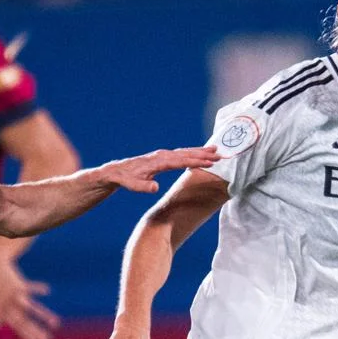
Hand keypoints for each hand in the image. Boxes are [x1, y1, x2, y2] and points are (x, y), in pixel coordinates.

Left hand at [0, 252, 60, 338]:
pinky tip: (47, 290)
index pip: (17, 328)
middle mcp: (9, 307)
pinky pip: (29, 287)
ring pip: (30, 308)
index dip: (27, 337)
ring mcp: (13, 296)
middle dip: (36, 332)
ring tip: (55, 323)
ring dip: (43, 315)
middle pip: (24, 322)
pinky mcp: (17, 284)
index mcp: (4, 313)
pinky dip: (37, 288)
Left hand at [98, 146, 219, 193]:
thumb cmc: (124, 178)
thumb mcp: (131, 185)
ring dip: (200, 151)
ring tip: (216, 150)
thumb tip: (155, 188)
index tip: (210, 162)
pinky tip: (200, 154)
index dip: (196, 162)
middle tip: (221, 154)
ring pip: (185, 152)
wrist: (116, 171)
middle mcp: (161, 156)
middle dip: (204, 154)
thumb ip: (142, 186)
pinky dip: (192, 153)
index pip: (180, 161)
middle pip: (186, 154)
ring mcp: (162, 155)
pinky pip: (180, 154)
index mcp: (157, 162)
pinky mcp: (162, 158)